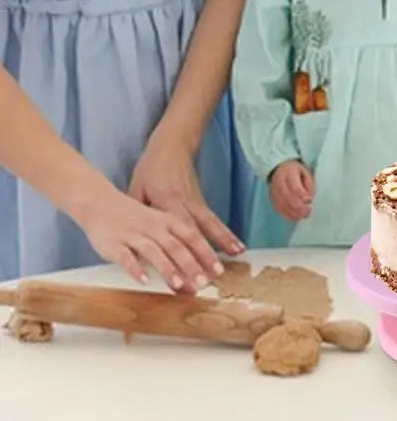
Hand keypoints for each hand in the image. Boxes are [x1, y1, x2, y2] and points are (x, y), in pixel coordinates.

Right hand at [76, 186, 225, 291]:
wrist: (99, 202)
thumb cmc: (135, 217)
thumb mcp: (160, 222)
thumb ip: (177, 240)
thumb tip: (199, 265)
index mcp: (168, 221)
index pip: (192, 237)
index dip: (206, 253)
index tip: (219, 270)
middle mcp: (154, 227)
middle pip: (176, 246)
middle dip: (191, 265)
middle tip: (203, 283)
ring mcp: (134, 234)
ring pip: (154, 251)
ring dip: (167, 268)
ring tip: (179, 285)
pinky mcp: (114, 244)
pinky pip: (126, 257)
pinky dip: (136, 268)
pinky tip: (144, 281)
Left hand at [129, 128, 244, 258]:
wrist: (173, 145)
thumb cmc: (152, 167)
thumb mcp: (136, 188)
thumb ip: (137, 214)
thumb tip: (135, 239)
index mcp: (166, 203)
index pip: (174, 234)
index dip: (181, 254)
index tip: (186, 271)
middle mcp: (185, 204)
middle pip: (197, 232)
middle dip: (207, 255)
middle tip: (215, 275)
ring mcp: (196, 202)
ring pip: (211, 226)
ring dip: (223, 244)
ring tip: (236, 259)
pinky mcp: (201, 201)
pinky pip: (215, 220)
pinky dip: (226, 234)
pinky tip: (237, 247)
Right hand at [270, 161, 314, 220]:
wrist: (279, 169)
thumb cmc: (295, 171)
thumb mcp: (305, 172)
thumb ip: (309, 184)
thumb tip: (309, 198)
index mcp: (288, 173)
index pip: (294, 186)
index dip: (302, 195)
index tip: (309, 200)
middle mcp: (279, 183)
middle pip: (288, 197)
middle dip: (299, 207)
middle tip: (308, 211)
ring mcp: (274, 192)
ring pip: (283, 205)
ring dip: (294, 213)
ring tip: (303, 216)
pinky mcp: (273, 199)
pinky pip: (279, 209)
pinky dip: (288, 215)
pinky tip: (296, 217)